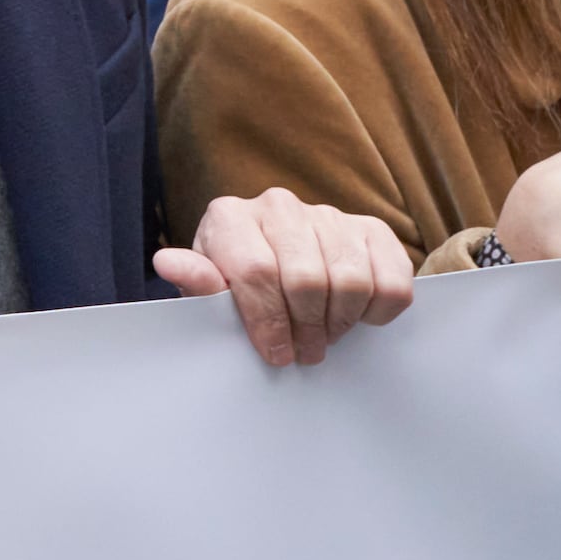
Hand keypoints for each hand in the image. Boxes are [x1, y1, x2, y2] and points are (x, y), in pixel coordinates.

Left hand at [154, 187, 418, 364]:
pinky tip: (356, 316)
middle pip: (306, 279)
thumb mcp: (210, 292)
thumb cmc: (237, 286)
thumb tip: (168, 262)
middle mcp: (278, 205)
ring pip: (351, 280)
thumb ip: (197, 282)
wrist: (276, 266)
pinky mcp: (371, 228)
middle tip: (304, 350)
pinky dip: (377, 311)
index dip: (268, 322)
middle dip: (305, 328)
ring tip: (324, 335)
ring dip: (339, 322)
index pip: (255, 272)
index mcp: (229, 217)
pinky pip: (392, 279)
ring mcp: (328, 213)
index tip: (275, 354)